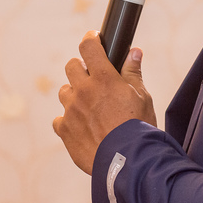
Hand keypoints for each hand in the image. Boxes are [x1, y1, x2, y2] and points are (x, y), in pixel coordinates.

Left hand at [53, 31, 156, 172]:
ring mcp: (70, 110)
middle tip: (94, 79)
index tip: (94, 39)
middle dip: (81, 68)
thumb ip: (133, 73)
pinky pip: (59, 119)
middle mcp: (83, 91)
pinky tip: (82, 127)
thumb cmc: (139, 129)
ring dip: (74, 95)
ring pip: (64, 92)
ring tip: (89, 107)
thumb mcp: (142, 97)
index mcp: (104, 78)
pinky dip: (68, 120)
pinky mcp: (63, 130)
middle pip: (71, 66)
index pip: (89, 46)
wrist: (127, 162)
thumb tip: (134, 52)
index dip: (91, 39)